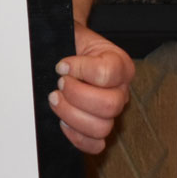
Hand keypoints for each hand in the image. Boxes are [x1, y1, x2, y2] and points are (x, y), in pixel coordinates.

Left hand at [49, 22, 134, 154]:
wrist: (67, 46)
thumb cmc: (69, 41)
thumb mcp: (71, 33)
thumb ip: (69, 40)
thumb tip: (57, 64)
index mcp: (120, 64)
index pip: (108, 73)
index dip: (81, 70)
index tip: (61, 65)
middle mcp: (120, 90)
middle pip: (110, 105)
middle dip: (76, 95)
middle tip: (59, 84)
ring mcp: (111, 111)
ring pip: (102, 127)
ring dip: (72, 115)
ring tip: (56, 99)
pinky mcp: (97, 127)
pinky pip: (95, 144)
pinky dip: (77, 137)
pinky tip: (63, 122)